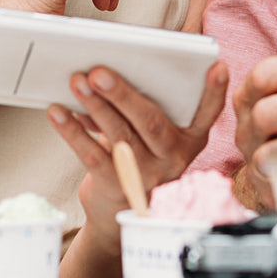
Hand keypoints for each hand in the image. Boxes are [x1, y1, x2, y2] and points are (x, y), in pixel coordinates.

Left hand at [47, 62, 228, 249]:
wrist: (117, 211)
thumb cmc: (136, 156)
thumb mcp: (151, 135)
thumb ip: (142, 106)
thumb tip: (107, 74)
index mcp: (190, 138)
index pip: (208, 113)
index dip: (215, 91)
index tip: (218, 65)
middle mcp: (174, 157)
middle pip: (151, 121)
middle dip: (123, 93)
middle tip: (99, 71)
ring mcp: (147, 175)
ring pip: (120, 135)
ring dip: (95, 106)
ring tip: (77, 82)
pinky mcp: (117, 187)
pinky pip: (92, 154)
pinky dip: (72, 131)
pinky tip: (58, 112)